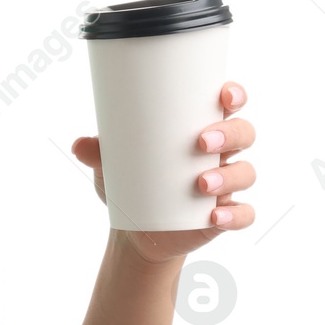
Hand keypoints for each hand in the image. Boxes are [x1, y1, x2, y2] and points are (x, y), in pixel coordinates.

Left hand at [71, 81, 256, 265]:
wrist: (133, 229)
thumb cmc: (129, 182)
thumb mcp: (110, 165)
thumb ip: (97, 153)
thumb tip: (79, 146)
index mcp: (198, 128)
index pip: (227, 104)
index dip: (234, 95)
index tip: (224, 94)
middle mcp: (219, 154)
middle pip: (244, 133)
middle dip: (230, 134)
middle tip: (201, 142)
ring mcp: (225, 185)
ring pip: (245, 173)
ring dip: (229, 176)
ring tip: (201, 184)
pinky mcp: (224, 216)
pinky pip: (244, 214)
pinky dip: (234, 216)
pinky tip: (216, 217)